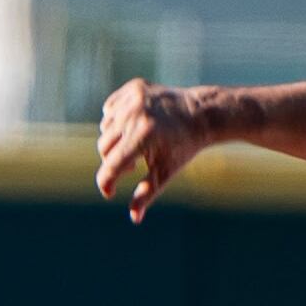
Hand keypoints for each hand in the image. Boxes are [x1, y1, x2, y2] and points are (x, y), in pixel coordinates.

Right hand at [95, 78, 215, 222]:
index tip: (109, 193)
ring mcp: (133, 97)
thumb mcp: (166, 172)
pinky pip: (110, 109)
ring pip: (105, 128)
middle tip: (134, 166)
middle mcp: (135, 114)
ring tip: (137, 145)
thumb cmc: (183, 148)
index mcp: (143, 136)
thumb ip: (146, 194)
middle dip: (114, 160)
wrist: (201, 114)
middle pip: (104, 147)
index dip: (107, 182)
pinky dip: (117, 121)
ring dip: (116, 140)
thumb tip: (134, 218)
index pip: (111, 164)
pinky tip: (134, 126)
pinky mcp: (133, 87)